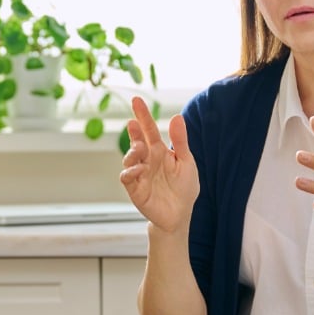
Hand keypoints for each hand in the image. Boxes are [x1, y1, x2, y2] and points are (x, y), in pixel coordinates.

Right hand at [119, 96, 198, 233]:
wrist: (180, 214)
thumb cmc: (184, 187)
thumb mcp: (186, 161)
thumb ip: (180, 141)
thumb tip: (177, 116)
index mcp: (160, 151)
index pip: (149, 130)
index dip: (143, 115)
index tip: (136, 100)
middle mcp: (147, 160)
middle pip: (137, 141)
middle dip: (134, 132)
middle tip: (133, 123)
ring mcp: (139, 174)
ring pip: (129, 158)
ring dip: (132, 151)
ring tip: (140, 148)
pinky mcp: (135, 189)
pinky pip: (127, 177)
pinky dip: (131, 172)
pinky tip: (141, 169)